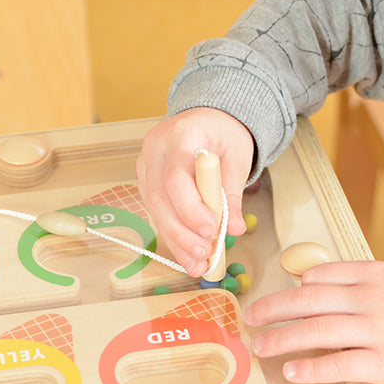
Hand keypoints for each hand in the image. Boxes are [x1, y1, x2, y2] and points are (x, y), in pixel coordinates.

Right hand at [137, 108, 254, 275]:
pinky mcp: (147, 182)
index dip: (191, 208)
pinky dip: (174, 237)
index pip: (176, 176)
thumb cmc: (223, 134)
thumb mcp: (237, 158)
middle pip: (161, 198)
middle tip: (204, 255)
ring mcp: (147, 166)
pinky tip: (189, 256)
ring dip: (177, 241)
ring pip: (155, 210)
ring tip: (198, 264)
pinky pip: (158, 213)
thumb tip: (234, 229)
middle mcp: (155, 150)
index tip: (210, 230)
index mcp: (180, 135)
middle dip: (182, 233)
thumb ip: (232, 194)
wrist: (207, 119)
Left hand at [245, 261, 383, 383]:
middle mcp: (371, 300)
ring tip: (261, 347)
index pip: (323, 275)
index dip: (295, 286)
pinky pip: (339, 366)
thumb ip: (365, 279)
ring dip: (282, 339)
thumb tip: (316, 281)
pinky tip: (292, 372)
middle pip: (309, 301)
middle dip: (274, 309)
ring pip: (316, 332)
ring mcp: (377, 331)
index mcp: (376, 275)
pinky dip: (311, 369)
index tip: (280, 296)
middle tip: (251, 318)